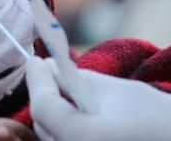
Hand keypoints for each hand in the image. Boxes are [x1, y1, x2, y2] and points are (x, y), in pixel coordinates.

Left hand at [26, 57, 170, 140]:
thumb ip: (76, 79)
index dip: (37, 80)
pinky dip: (64, 128)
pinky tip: (74, 111)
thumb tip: (50, 67)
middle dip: (43, 95)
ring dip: (52, 112)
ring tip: (60, 89)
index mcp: (81, 137)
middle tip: (46, 70)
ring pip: (50, 136)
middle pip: (42, 123)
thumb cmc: (160, 121)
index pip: (42, 105)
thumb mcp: (116, 92)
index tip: (35, 60)